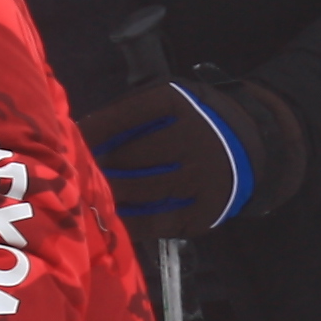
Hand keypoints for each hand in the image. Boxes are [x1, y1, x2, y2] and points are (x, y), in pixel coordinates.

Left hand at [86, 70, 302, 230]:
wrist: (251, 144)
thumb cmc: (193, 119)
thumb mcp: (170, 98)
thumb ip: (131, 111)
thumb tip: (79, 132)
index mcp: (180, 105)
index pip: (126, 115)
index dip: (93, 129)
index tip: (69, 140)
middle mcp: (193, 139)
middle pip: (130, 156)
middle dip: (98, 166)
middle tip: (75, 174)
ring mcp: (201, 177)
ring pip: (141, 190)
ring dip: (109, 194)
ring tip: (87, 197)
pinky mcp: (205, 210)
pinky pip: (157, 222)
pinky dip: (129, 222)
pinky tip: (111, 219)